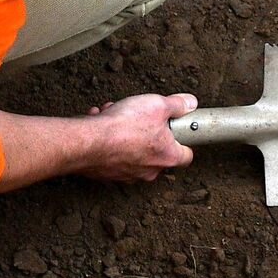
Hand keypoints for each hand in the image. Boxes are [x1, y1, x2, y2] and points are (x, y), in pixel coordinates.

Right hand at [79, 93, 198, 180]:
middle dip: (146, 129)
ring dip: (123, 130)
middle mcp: (148, 171)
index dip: (184, 140)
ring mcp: (126, 174)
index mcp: (166, 157)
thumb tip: (189, 104)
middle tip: (138, 115)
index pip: (186, 155)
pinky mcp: (106, 173)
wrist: (88, 141)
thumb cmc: (124, 126)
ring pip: (130, 148)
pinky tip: (99, 120)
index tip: (178, 128)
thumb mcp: (158, 105)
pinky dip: (106, 137)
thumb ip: (177, 105)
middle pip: (155, 149)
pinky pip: (110, 152)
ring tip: (113, 113)